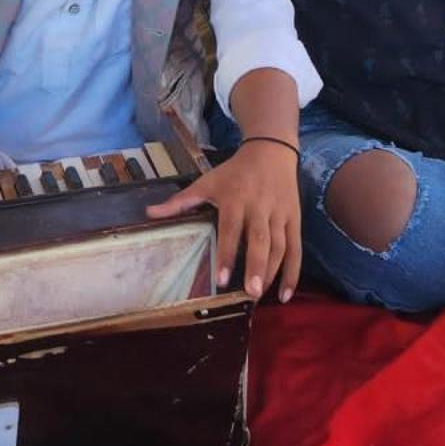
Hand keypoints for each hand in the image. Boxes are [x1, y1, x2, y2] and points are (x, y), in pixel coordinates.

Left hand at [146, 138, 301, 302]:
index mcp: (235, 198)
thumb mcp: (207, 182)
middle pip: (260, 239)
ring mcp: (279, 213)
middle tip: (251, 293)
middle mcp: (259, 207)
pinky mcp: (294, 219)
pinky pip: (295, 248)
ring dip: (273, 272)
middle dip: (257, 266)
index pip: (231, 229)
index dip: (227, 253)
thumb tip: (149, 213)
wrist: (272, 150)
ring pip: (280, 245)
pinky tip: (286, 294)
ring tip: (261, 295)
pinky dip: (293, 271)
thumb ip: (180, 201)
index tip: (222, 280)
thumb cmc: (234, 172)